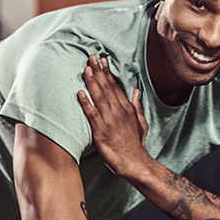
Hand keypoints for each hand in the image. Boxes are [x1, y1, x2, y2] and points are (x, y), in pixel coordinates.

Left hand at [77, 55, 149, 177]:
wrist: (135, 162)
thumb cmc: (135, 143)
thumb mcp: (140, 121)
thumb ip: (136, 105)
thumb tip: (136, 90)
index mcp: (126, 108)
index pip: (115, 86)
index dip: (107, 72)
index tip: (102, 59)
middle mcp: (118, 111)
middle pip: (106, 87)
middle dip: (98, 71)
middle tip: (91, 56)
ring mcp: (110, 120)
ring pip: (99, 97)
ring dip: (92, 82)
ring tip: (86, 68)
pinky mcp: (101, 131)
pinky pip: (92, 115)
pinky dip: (86, 103)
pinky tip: (80, 93)